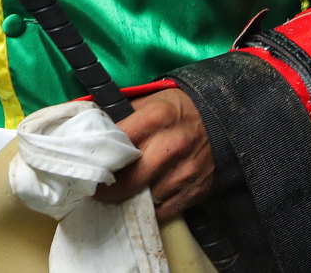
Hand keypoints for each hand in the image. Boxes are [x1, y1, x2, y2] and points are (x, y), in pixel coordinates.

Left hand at [93, 89, 213, 220]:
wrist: (222, 120)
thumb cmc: (178, 110)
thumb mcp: (151, 101)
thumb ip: (123, 114)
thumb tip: (93, 128)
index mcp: (157, 117)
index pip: (119, 141)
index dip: (101, 157)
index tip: (88, 167)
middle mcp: (173, 145)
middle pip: (132, 177)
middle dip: (111, 189)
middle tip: (97, 192)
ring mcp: (187, 169)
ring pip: (148, 195)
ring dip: (133, 198)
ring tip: (121, 195)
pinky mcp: (198, 189)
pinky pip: (167, 209)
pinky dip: (153, 209)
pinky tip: (144, 201)